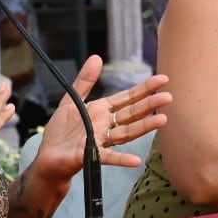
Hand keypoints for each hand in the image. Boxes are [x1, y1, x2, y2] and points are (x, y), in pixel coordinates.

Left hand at [31, 56, 170, 187]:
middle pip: (131, 113)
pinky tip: (136, 160)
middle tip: (169, 97)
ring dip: (144, 127)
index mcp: (102, 110)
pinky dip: (122, 159)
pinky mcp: (90, 155)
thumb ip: (85, 81)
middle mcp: (106, 125)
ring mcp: (101, 140)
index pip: (128, 98)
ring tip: (162, 121)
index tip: (163, 80)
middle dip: (149, 105)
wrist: (48, 158)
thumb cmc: (61, 132)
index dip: (144, 89)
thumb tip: (97, 57)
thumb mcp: (71, 100)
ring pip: (126, 132)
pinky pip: (108, 157)